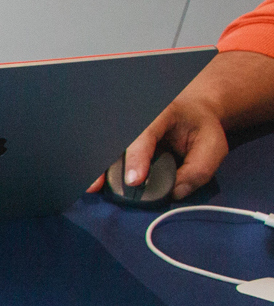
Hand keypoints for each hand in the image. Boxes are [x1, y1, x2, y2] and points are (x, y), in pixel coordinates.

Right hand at [87, 94, 229, 200]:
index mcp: (162, 113)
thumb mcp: (213, 146)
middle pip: (117, 142)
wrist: (191, 112)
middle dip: (105, 164)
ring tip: (92, 187)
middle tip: (97, 186)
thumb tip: (175, 193)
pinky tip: (94, 183)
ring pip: (107, 148)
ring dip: (98, 168)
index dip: (137, 158)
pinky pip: (107, 154)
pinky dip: (100, 169)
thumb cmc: (200, 129)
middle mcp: (138, 120)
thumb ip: (199, 170)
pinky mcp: (122, 142)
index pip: (144, 134)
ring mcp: (127, 130)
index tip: (134, 181)